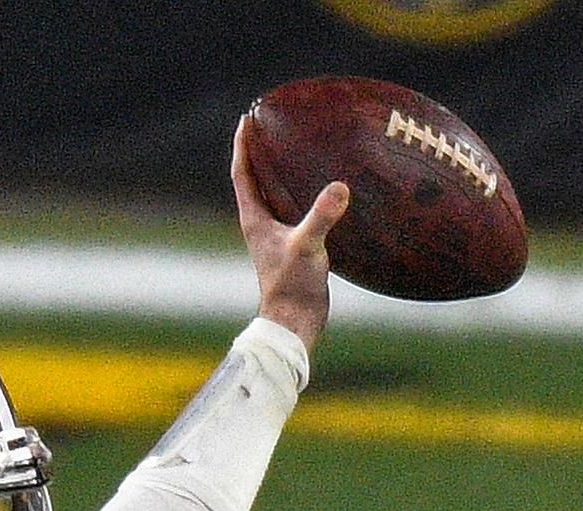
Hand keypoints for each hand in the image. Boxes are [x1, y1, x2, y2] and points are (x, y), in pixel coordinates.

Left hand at [231, 116, 349, 356]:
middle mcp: (261, 223)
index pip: (242, 173)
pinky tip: (320, 185)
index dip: (243, 145)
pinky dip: (301, 191)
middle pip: (255, 178)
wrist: (296, 320)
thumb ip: (321, 216)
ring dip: (279, 170)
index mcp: (254, 219)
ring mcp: (276, 234)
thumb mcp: (308, 246)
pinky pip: (293, 208)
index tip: (247, 118)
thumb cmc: (293, 286)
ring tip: (293, 145)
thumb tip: (340, 187)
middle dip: (260, 150)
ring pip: (274, 193)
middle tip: (270, 123)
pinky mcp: (293, 244)